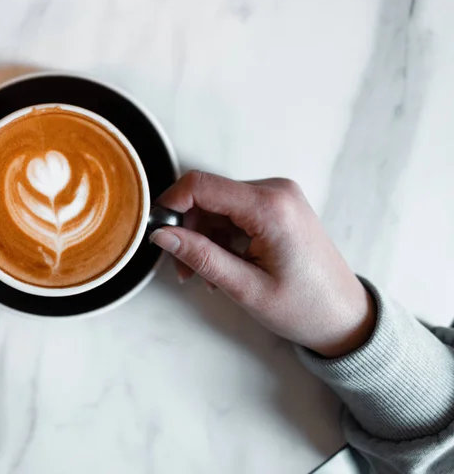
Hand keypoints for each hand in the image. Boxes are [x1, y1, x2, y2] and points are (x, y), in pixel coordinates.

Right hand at [149, 171, 375, 357]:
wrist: (345, 317)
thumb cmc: (306, 307)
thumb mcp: (245, 288)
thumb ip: (200, 256)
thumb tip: (162, 235)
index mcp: (271, 206)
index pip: (202, 185)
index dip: (171, 202)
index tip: (157, 229)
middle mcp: (276, 191)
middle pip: (208, 195)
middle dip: (188, 229)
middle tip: (184, 268)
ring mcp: (278, 197)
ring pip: (218, 205)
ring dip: (203, 236)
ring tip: (205, 274)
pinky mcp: (277, 207)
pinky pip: (235, 212)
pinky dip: (221, 236)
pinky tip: (223, 265)